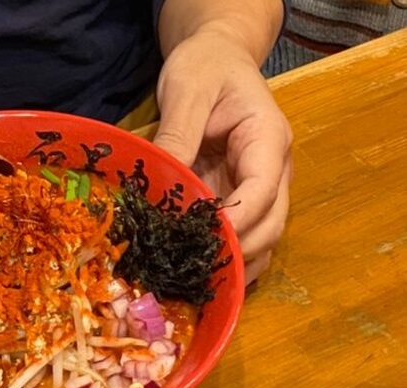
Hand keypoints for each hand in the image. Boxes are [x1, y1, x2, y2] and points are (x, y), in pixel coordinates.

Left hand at [153, 29, 292, 283]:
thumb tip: (160, 186)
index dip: (237, 222)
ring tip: (194, 281)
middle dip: (237, 252)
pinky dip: (223, 255)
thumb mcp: (188, 91)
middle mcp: (273, 170)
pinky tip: (194, 270)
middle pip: (271, 225)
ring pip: (261, 239)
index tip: (204, 241)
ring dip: (233, 262)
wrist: (215, 59)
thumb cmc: (205, 67)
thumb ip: (177, 136)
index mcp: (268, 140)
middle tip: (192, 272)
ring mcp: (259, 187)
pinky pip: (241, 234)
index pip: (263, 190)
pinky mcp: (239, 197)